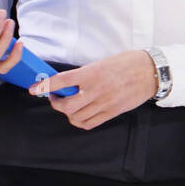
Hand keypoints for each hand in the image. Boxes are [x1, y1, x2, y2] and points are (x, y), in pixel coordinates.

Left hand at [30, 50, 157, 129]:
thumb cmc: (127, 62)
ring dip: (67, 113)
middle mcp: (96, 89)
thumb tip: (67, 82)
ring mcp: (104, 103)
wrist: (150, 71)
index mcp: (92, 73)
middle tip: (55, 98)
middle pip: (66, 105)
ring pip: (76, 117)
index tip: (35, 89)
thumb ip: (85, 73)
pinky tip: (80, 114)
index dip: (45, 87)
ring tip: (68, 106)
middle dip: (56, 103)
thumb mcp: (102, 62)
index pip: (61, 81)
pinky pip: (89, 123)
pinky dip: (80, 121)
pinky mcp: (112, 112)